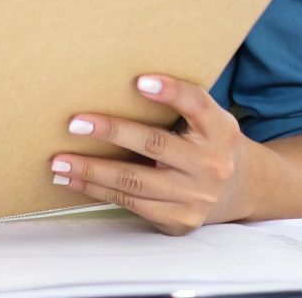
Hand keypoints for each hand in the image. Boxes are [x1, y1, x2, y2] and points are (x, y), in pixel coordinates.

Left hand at [51, 73, 253, 234]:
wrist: (241, 189)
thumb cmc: (209, 142)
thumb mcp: (208, 118)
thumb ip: (179, 103)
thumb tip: (118, 82)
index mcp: (220, 130)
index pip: (197, 105)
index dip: (171, 92)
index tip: (140, 81)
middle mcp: (211, 165)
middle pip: (155, 145)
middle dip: (112, 133)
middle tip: (74, 124)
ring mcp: (195, 198)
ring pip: (135, 182)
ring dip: (92, 170)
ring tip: (60, 161)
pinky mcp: (179, 220)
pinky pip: (131, 204)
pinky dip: (97, 191)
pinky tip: (74, 180)